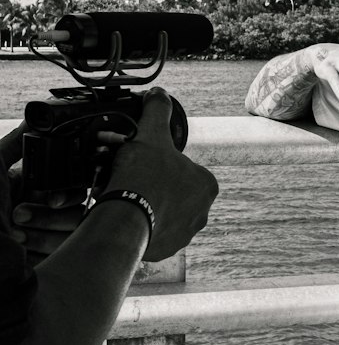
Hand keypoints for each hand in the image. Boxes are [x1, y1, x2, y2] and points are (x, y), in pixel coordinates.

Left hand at [3, 120, 86, 265]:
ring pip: (74, 230)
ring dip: (44, 233)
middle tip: (19, 216)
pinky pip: (69, 250)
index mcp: (29, 189)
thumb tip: (34, 118)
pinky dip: (45, 250)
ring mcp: (48, 235)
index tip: (51, 199)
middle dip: (48, 215)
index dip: (64, 192)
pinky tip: (23, 251)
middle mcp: (40, 210)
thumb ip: (15, 143)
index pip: (69, 184)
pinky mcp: (53, 258)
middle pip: (75, 207)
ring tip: (15, 235)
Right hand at [103, 89, 218, 261]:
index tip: (144, 163)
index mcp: (207, 184)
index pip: (184, 168)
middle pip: (173, 191)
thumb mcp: (150, 135)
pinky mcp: (166, 249)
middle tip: (132, 179)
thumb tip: (159, 94)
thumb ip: (158, 112)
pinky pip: (152, 232)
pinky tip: (126, 214)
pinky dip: (140, 224)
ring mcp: (185, 233)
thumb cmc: (142, 177)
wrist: (125, 220)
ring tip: (126, 196)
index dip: (161, 163)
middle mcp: (202, 212)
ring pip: (163, 212)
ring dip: (147, 204)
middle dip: (154, 185)